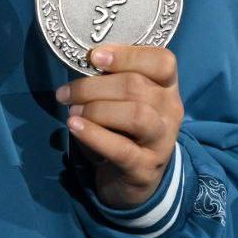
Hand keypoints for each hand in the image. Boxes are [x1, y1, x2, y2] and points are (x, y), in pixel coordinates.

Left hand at [54, 44, 181, 212]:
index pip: (163, 61)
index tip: (94, 57)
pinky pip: (121, 148)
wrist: (135, 182)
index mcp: (167, 88)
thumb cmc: (125, 131)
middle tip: (66, 93)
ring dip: (96, 109)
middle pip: (137, 86)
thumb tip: (85, 61)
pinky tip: (74, 126)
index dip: (128, 55)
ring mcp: (162, 141)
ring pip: (135, 114)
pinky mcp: (145, 168)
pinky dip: (94, 134)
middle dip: (93, 86)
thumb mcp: (125, 103)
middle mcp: (171, 111)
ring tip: (72, 112)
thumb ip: (113, 81)